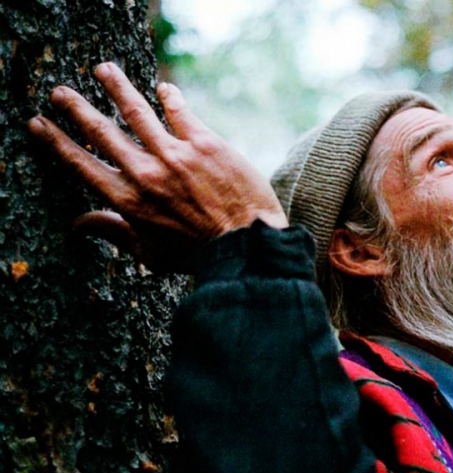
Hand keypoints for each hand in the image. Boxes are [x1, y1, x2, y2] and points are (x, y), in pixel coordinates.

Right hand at [28, 62, 286, 270]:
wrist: (247, 245)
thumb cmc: (198, 256)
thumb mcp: (149, 254)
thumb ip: (113, 232)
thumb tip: (78, 223)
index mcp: (128, 201)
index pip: (81, 164)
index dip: (56, 142)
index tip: (39, 124)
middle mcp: (146, 174)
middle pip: (101, 132)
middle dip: (76, 108)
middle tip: (60, 92)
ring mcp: (175, 156)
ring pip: (137, 111)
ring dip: (117, 87)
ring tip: (103, 70)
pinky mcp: (206, 144)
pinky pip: (180, 111)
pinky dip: (170, 97)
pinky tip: (164, 88)